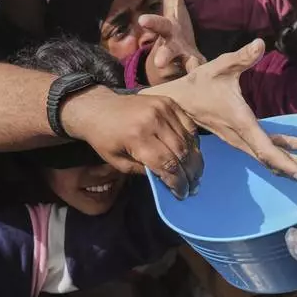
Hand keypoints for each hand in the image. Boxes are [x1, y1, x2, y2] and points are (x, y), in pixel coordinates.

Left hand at [60, 87, 203, 198]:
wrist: (99, 107)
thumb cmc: (105, 138)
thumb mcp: (118, 162)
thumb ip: (143, 171)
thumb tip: (167, 179)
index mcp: (137, 137)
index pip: (166, 164)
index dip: (177, 182)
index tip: (182, 194)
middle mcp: (153, 121)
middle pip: (181, 152)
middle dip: (189, 173)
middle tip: (194, 187)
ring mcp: (163, 108)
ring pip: (188, 139)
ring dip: (194, 159)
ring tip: (196, 173)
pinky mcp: (168, 102)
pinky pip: (188, 124)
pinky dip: (193, 140)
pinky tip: (192, 153)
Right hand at [139, 0, 206, 84]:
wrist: (172, 59)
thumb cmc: (174, 27)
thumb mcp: (174, 4)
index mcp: (168, 29)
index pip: (158, 23)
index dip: (151, 21)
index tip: (143, 19)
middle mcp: (171, 47)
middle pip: (165, 50)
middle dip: (162, 55)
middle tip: (159, 62)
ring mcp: (181, 63)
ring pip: (181, 69)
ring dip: (184, 74)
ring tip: (191, 79)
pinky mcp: (194, 73)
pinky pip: (199, 79)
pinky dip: (203, 82)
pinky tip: (212, 89)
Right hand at [147, 39, 296, 180]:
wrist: (176, 101)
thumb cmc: (199, 83)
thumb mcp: (219, 66)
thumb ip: (241, 57)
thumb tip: (260, 44)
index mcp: (240, 122)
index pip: (265, 148)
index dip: (285, 162)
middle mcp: (240, 136)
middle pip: (270, 159)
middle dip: (293, 167)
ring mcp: (239, 140)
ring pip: (266, 156)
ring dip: (288, 162)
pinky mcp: (238, 138)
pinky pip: (261, 150)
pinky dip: (278, 155)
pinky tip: (294, 153)